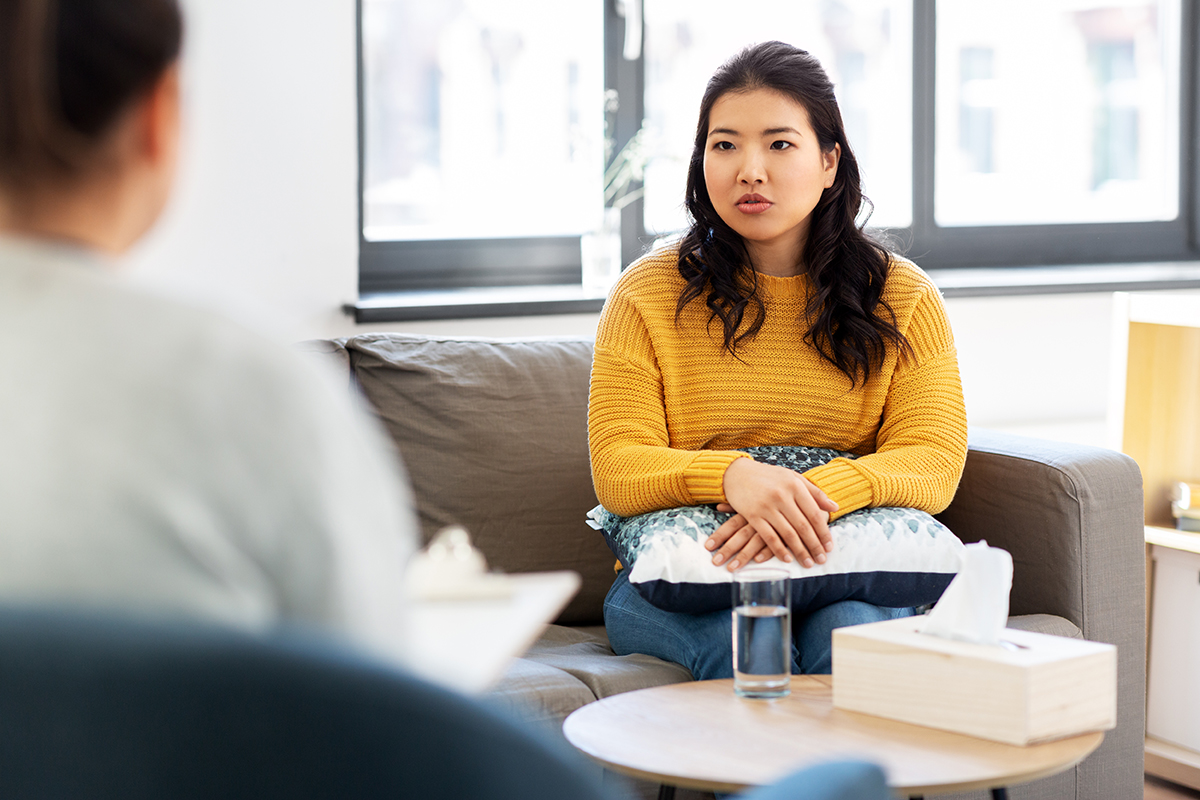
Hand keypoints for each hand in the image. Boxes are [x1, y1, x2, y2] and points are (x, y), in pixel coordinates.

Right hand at [707, 458, 837, 570]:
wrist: (737, 473)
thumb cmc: (768, 476)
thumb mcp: (793, 478)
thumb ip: (814, 492)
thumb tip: (835, 507)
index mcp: (795, 485)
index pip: (814, 513)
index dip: (823, 532)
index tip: (829, 547)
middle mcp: (782, 495)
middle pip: (803, 526)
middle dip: (814, 546)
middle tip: (821, 560)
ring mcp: (767, 506)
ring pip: (788, 534)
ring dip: (799, 551)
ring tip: (808, 563)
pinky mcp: (752, 515)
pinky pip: (769, 537)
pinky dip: (779, 550)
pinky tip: (787, 558)